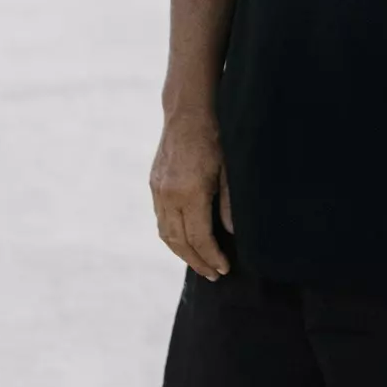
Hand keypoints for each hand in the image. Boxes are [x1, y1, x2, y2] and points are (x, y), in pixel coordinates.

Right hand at [150, 115, 230, 279]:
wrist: (187, 111)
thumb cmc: (217, 136)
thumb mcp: (230, 169)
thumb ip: (230, 203)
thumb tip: (232, 233)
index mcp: (190, 193)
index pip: (199, 238)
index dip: (212, 256)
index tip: (224, 269)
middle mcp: (168, 195)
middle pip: (179, 241)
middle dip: (197, 261)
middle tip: (214, 274)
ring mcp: (158, 190)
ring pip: (165, 233)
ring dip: (182, 252)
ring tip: (200, 263)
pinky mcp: (154, 184)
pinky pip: (160, 219)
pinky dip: (171, 236)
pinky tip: (185, 241)